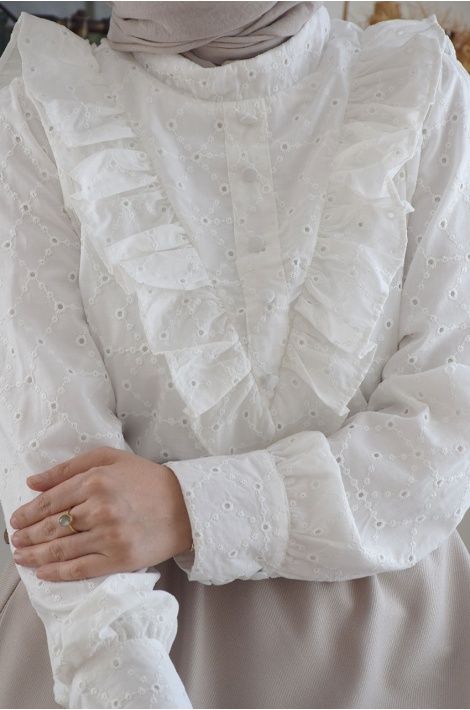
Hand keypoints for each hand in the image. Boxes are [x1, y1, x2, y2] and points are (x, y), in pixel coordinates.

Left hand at [9, 447, 191, 580]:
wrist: (186, 506)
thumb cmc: (147, 479)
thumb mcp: (110, 459)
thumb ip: (69, 467)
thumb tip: (33, 482)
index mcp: (95, 481)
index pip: (50, 501)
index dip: (27, 513)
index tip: (15, 519)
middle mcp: (99, 509)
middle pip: (51, 527)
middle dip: (26, 535)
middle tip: (14, 540)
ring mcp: (109, 536)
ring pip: (60, 549)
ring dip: (35, 555)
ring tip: (21, 557)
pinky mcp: (119, 559)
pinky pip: (80, 569)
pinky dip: (57, 573)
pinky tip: (42, 572)